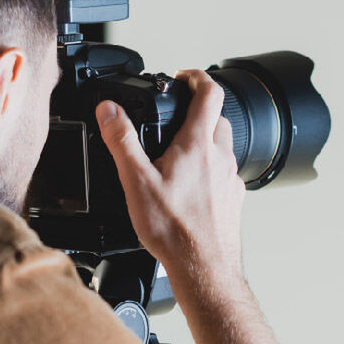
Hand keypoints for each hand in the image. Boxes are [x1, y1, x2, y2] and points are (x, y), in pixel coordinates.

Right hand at [96, 69, 244, 291]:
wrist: (203, 267)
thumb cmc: (175, 230)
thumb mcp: (136, 181)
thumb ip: (122, 141)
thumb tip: (109, 110)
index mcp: (198, 145)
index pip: (209, 92)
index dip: (196, 77)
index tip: (182, 77)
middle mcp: (221, 157)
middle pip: (218, 117)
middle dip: (198, 110)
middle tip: (176, 115)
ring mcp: (231, 178)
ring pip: (223, 145)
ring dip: (204, 140)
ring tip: (178, 152)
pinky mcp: (234, 198)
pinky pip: (224, 172)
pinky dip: (210, 169)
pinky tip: (191, 186)